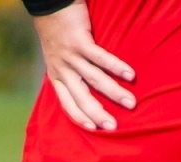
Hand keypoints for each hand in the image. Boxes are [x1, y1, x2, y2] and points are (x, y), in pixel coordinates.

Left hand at [33, 2, 134, 132]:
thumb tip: (87, 89)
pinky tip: (130, 75)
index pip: (67, 105)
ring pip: (94, 80)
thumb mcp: (57, 58)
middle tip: (114, 128)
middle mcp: (62, 70)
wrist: (49, 5)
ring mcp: (70, 56)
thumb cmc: (58, 31)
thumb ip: (70, 73)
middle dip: (99, 115)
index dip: (80, 118)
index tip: (95, 130)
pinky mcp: (79, 41)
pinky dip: (116, 67)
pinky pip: (100, 58)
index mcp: (56, 77)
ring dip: (114, 93)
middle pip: (81, 98)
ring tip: (131, 103)